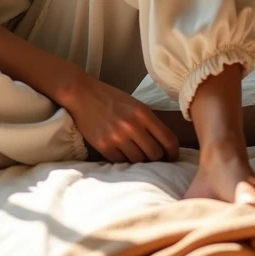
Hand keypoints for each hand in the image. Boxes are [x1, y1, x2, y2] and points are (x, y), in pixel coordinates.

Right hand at [59, 72, 180, 163]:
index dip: (173, 153)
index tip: (171, 157)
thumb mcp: (135, 104)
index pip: (169, 140)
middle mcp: (132, 126)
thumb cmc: (110, 98)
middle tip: (153, 158)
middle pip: (155, 154)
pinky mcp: (104, 146)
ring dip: (139, 159)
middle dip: (157, 158)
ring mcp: (117, 137)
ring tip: (134, 152)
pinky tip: (121, 151)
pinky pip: (121, 162)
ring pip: (139, 160)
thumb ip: (149, 122)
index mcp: (143, 113)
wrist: (81, 93)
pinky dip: (123, 160)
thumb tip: (164, 146)